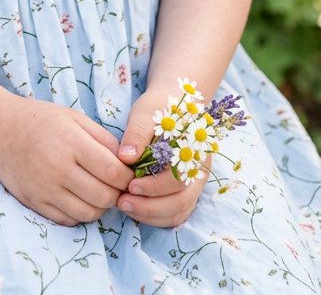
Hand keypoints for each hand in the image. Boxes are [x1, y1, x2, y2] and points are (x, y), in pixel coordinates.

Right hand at [0, 95, 133, 226]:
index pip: (114, 172)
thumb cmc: (41, 119)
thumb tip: (129, 164)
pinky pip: (68, 220)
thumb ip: (103, 139)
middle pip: (104, 197)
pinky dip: (80, 213)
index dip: (128, 177)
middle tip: (115, 184)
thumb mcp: (75, 118)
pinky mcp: (35, 203)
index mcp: (72, 143)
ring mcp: (45, 189)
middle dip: (117, 193)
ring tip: (98, 190)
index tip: (129, 174)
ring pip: (89, 213)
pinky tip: (79, 197)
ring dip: (100, 206)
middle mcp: (58, 169)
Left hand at [116, 92, 211, 227]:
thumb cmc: (159, 107)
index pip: (178, 180)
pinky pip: (175, 213)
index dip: (154, 188)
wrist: (172, 102)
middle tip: (122, 202)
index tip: (129, 186)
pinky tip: (135, 208)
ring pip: (178, 212)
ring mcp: (194, 183)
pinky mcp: (185, 191)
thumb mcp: (145, 114)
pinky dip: (156, 216)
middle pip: (180, 202)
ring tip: (125, 206)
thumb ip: (137, 135)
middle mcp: (198, 170)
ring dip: (151, 215)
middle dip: (149, 207)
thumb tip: (125, 157)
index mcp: (194, 151)